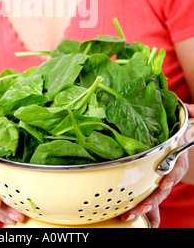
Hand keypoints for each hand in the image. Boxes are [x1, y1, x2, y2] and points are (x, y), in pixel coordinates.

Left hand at [121, 103, 193, 227]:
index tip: (164, 183)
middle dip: (153, 200)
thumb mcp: (185, 121)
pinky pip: (149, 194)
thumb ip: (188, 113)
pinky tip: (129, 213)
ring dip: (144, 206)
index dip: (170, 177)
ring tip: (130, 214)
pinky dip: (142, 204)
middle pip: (163, 188)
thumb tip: (183, 104)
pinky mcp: (154, 181)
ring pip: (156, 195)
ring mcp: (164, 178)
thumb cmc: (180, 130)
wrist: (182, 140)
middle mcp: (171, 171)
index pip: (176, 169)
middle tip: (140, 208)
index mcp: (178, 158)